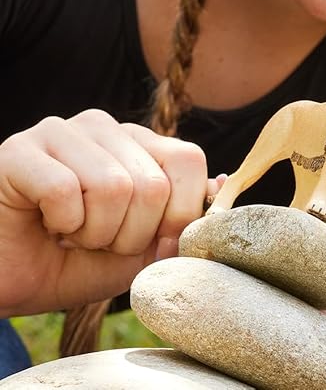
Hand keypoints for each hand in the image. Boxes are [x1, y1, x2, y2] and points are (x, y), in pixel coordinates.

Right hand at [0, 109, 214, 317]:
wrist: (4, 279)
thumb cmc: (70, 262)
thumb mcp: (138, 252)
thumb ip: (179, 222)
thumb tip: (221, 185)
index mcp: (138, 143)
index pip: (189, 160)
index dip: (181, 214)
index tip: (155, 245)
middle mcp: (106, 128)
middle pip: (154, 183)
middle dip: (131, 235)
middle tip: (98, 240)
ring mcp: (63, 131)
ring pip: (114, 187)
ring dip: (95, 232)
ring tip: (72, 233)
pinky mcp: (22, 149)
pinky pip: (65, 191)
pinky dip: (61, 223)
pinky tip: (46, 223)